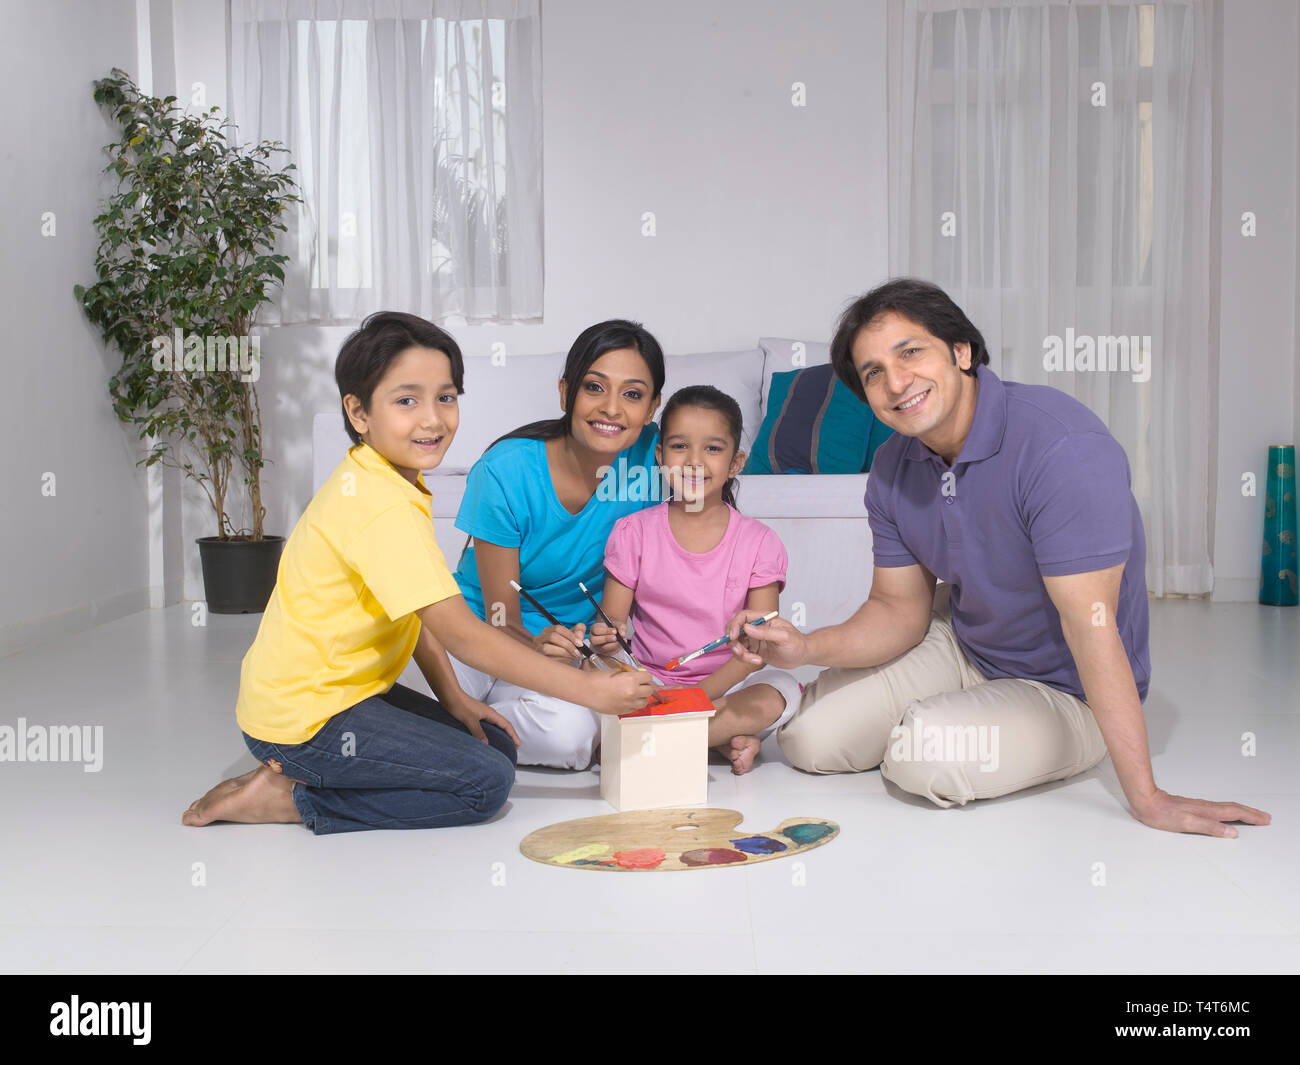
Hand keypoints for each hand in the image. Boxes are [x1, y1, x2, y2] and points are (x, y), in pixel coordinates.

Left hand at [444, 694, 520, 747]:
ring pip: (495, 725)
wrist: (450, 695)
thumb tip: (486, 744)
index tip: (518, 744)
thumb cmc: (459, 704)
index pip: (506, 725)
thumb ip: (478, 732)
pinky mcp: (475, 716)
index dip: (513, 734)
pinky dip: (491, 732)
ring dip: (501, 733)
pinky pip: (487, 725)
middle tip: (513, 745)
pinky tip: (486, 737)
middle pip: (503, 724)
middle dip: (510, 734)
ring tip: (502, 742)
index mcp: (490, 713)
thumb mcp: (470, 720)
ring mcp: (481, 714)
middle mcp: (488, 713)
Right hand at [533, 622, 587, 659]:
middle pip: (552, 636)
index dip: (570, 635)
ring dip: (562, 653)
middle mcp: (539, 638)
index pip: (558, 628)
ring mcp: (536, 649)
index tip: (580, 644)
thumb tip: (579, 634)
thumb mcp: (574, 640)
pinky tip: (566, 662)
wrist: (563, 666)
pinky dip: (558, 660)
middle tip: (578, 652)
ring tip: (572, 657)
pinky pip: (545, 658)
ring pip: (547, 647)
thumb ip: (579, 632)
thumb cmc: (568, 651)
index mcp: (547, 631)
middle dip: (567, 644)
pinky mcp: (537, 659)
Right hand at [584, 669, 656, 715]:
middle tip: (639, 684)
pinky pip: (636, 708)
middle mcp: (633, 692)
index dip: (644, 676)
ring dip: (642, 696)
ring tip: (634, 693)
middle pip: (649, 690)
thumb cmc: (598, 679)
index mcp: (631, 680)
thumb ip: (629, 673)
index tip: (641, 677)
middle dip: (645, 686)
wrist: (586, 690)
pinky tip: (627, 699)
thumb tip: (638, 674)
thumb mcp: (616, 670)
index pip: (649, 677)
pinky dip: (634, 704)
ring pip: (645, 701)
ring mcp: (629, 704)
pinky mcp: (623, 711)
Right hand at [589, 619, 625, 654]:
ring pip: (602, 648)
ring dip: (612, 645)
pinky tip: (621, 645)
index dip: (605, 631)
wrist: (615, 634)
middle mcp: (593, 638)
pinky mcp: (603, 653)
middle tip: (615, 637)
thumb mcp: (618, 624)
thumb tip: (622, 634)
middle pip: (595, 640)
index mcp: (594, 629)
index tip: (615, 631)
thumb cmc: (614, 628)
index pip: (596, 630)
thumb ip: (620, 627)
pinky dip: (616, 649)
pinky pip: (608, 653)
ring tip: (620, 641)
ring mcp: (597, 647)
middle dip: (606, 639)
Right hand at [726, 610, 807, 669]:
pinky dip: (746, 659)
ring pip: (737, 643)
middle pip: (735, 629)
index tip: (733, 636)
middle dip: (733, 641)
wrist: (802, 656)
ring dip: (740, 653)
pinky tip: (758, 661)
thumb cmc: (797, 643)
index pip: (743, 616)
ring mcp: (754, 639)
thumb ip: (765, 632)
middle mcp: (756, 627)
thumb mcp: (784, 636)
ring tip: (755, 659)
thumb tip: (747, 628)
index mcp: (763, 618)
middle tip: (740, 651)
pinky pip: (742, 653)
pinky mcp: (754, 650)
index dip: (735, 625)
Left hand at [1131, 789, 1270, 837]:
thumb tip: (1232, 833)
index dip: (1251, 817)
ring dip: (1242, 811)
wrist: (1146, 802)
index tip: (1265, 820)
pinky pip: (1218, 808)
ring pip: (1226, 807)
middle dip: (1251, 813)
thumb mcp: (1187, 824)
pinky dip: (1229, 810)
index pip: (1234, 814)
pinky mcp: (1193, 807)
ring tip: (1252, 814)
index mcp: (1207, 811)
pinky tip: (1226, 813)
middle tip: (1265, 817)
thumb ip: (1210, 828)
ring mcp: (1200, 806)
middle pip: (1233, 809)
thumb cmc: (1163, 815)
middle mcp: (1206, 807)